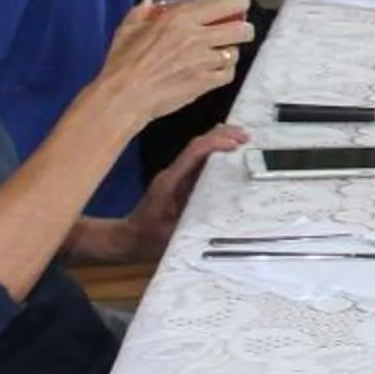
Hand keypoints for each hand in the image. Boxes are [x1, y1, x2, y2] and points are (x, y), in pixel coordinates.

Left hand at [67, 125, 249, 262]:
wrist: (128, 238)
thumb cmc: (147, 238)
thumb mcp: (170, 235)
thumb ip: (190, 225)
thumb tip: (218, 222)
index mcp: (170, 182)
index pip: (193, 154)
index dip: (215, 145)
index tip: (237, 145)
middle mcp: (173, 173)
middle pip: (196, 144)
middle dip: (221, 135)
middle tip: (247, 136)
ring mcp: (175, 176)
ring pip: (198, 149)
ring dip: (219, 140)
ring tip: (242, 140)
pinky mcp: (179, 182)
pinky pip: (198, 161)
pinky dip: (214, 153)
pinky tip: (228, 156)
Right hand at [94, 0, 253, 121]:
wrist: (125, 96)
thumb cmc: (123, 61)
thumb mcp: (128, 29)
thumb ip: (141, 13)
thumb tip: (148, 3)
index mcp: (180, 18)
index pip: (224, 5)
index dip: (239, 3)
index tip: (242, 4)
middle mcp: (198, 37)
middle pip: (241, 30)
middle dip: (245, 29)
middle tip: (240, 31)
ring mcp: (204, 61)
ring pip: (235, 53)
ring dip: (231, 52)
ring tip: (223, 53)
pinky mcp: (206, 83)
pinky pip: (228, 74)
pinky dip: (225, 71)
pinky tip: (216, 71)